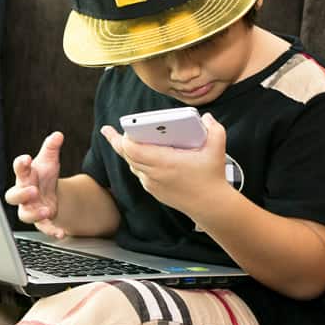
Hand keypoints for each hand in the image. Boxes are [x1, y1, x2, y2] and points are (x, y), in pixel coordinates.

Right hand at [4, 131, 66, 238]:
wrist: (49, 194)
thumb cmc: (43, 176)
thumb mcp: (49, 161)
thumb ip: (52, 148)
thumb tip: (58, 135)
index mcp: (25, 176)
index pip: (18, 169)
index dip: (20, 165)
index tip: (25, 159)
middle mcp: (23, 194)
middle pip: (13, 196)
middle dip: (22, 194)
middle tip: (33, 190)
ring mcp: (30, 208)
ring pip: (25, 215)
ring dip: (34, 214)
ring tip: (46, 211)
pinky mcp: (41, 221)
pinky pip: (43, 228)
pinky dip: (52, 231)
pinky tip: (61, 233)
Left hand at [100, 112, 228, 217]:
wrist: (211, 207)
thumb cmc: (212, 177)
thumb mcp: (217, 149)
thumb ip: (214, 128)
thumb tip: (205, 117)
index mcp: (165, 162)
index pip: (133, 149)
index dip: (125, 137)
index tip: (125, 127)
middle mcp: (155, 174)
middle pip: (127, 156)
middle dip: (116, 142)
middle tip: (108, 130)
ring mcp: (153, 184)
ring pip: (132, 165)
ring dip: (126, 152)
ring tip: (119, 139)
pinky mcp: (155, 191)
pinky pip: (139, 174)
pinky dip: (135, 162)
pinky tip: (136, 155)